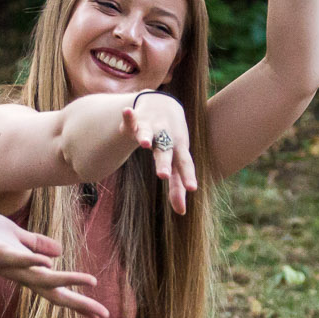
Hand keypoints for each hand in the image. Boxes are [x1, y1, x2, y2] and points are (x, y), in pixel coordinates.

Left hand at [0, 210, 107, 317]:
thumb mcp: (17, 239)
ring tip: (88, 281)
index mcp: (28, 271)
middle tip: (102, 314)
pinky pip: (17, 259)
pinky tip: (48, 263)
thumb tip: (60, 254)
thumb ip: (37, 246)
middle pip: (55, 292)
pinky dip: (32, 262)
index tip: (100, 315)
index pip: (58, 290)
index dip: (78, 301)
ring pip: (41, 278)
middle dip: (79, 303)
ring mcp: (10, 265)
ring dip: (65, 280)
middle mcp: (22, 273)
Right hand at [122, 92, 198, 214]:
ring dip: (146, 137)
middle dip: (164, 162)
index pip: (184, 164)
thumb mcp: (177, 160)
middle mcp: (167, 137)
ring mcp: (153, 126)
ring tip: (144, 144)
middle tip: (162, 176)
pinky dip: (129, 116)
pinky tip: (126, 111)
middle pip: (165, 152)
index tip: (192, 188)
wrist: (166, 104)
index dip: (187, 176)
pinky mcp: (138, 118)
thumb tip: (182, 213)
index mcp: (178, 149)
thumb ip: (178, 186)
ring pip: (149, 133)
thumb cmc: (173, 140)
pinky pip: (132, 118)